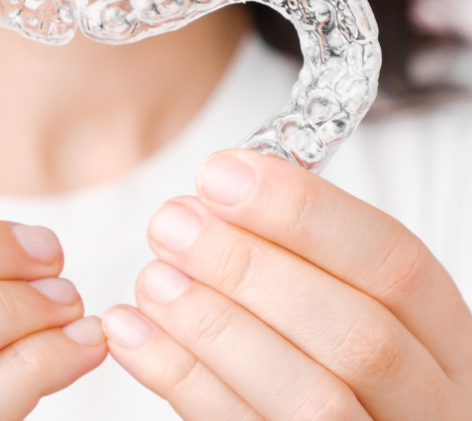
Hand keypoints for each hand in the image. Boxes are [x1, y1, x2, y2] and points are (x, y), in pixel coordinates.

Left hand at [103, 150, 471, 419]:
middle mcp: (426, 400)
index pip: (394, 262)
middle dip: (249, 268)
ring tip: (152, 277)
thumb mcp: (335, 290)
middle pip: (355, 333)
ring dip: (215, 326)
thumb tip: (217, 188)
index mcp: (440, 335)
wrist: (321, 413)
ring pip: (308, 397)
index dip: (304, 212)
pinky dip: (180, 378)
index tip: (219, 174)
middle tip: (171, 222)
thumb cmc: (322, 340)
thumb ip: (295, 248)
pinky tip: (132, 330)